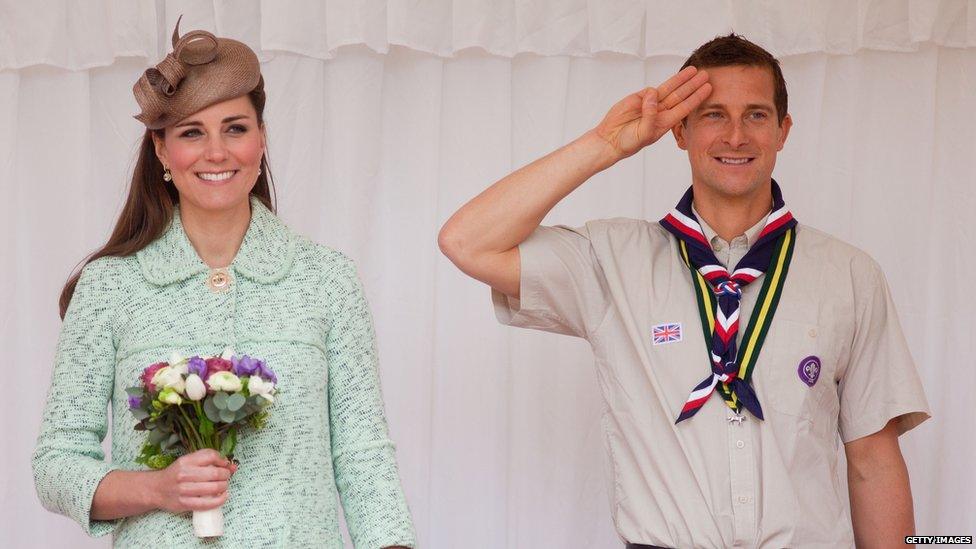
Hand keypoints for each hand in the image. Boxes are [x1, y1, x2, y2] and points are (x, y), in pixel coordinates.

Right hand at [152, 449, 237, 512]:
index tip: (225, 464)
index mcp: (186, 461)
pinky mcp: (185, 503)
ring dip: (224, 486)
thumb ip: (208, 461)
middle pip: (215, 473)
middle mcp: (184, 474)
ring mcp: (184, 490)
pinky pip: (208, 504)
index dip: (222, 460)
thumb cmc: (176, 474)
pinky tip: (223, 496)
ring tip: (223, 486)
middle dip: (226, 475)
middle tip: (226, 476)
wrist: (156, 489)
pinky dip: (220, 500)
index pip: (210, 456)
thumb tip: (232, 466)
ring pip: (214, 488)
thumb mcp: (188, 462)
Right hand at [593, 66, 711, 160]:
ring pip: (668, 89)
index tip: (708, 89)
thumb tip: (653, 93)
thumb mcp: (643, 134)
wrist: (609, 139)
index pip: (684, 107)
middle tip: (705, 75)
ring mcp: (650, 104)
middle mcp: (660, 112)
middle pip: (680, 95)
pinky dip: (652, 92)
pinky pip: (649, 91)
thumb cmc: (628, 142)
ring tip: (693, 70)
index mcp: (665, 123)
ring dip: (680, 79)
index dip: (696, 97)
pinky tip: (649, 96)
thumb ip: (650, 115)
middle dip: (693, 85)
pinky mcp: (638, 98)